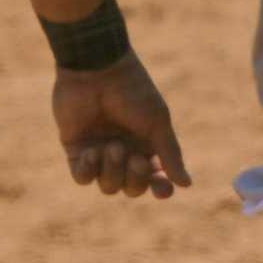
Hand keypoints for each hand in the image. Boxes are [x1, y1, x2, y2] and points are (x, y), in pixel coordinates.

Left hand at [51, 52, 190, 199]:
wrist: (98, 72)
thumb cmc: (134, 93)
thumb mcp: (158, 123)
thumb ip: (170, 154)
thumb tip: (187, 184)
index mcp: (148, 145)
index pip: (155, 178)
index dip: (160, 188)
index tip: (163, 190)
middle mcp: (124, 153)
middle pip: (131, 187)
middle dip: (134, 179)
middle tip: (135, 159)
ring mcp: (100, 153)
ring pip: (107, 186)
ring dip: (111, 170)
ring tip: (110, 146)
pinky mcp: (75, 150)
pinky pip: (82, 177)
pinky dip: (88, 170)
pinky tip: (91, 151)